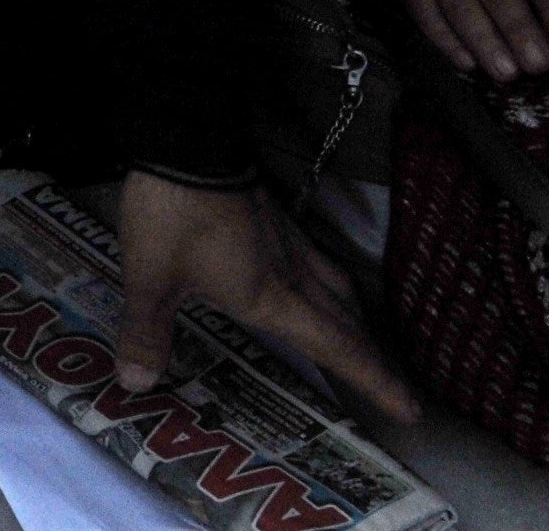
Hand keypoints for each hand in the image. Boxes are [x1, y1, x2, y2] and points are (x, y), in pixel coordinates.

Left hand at [114, 172, 420, 426]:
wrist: (187, 139)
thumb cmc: (174, 212)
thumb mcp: (151, 276)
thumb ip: (147, 331)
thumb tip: (136, 384)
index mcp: (270, 295)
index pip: (335, 348)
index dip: (374, 380)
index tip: (411, 408)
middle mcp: (289, 271)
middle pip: (345, 322)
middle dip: (373, 360)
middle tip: (400, 390)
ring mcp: (286, 239)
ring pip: (335, 286)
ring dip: (353, 318)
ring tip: (361, 338)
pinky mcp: (273, 214)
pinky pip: (315, 257)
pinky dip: (327, 281)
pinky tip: (313, 279)